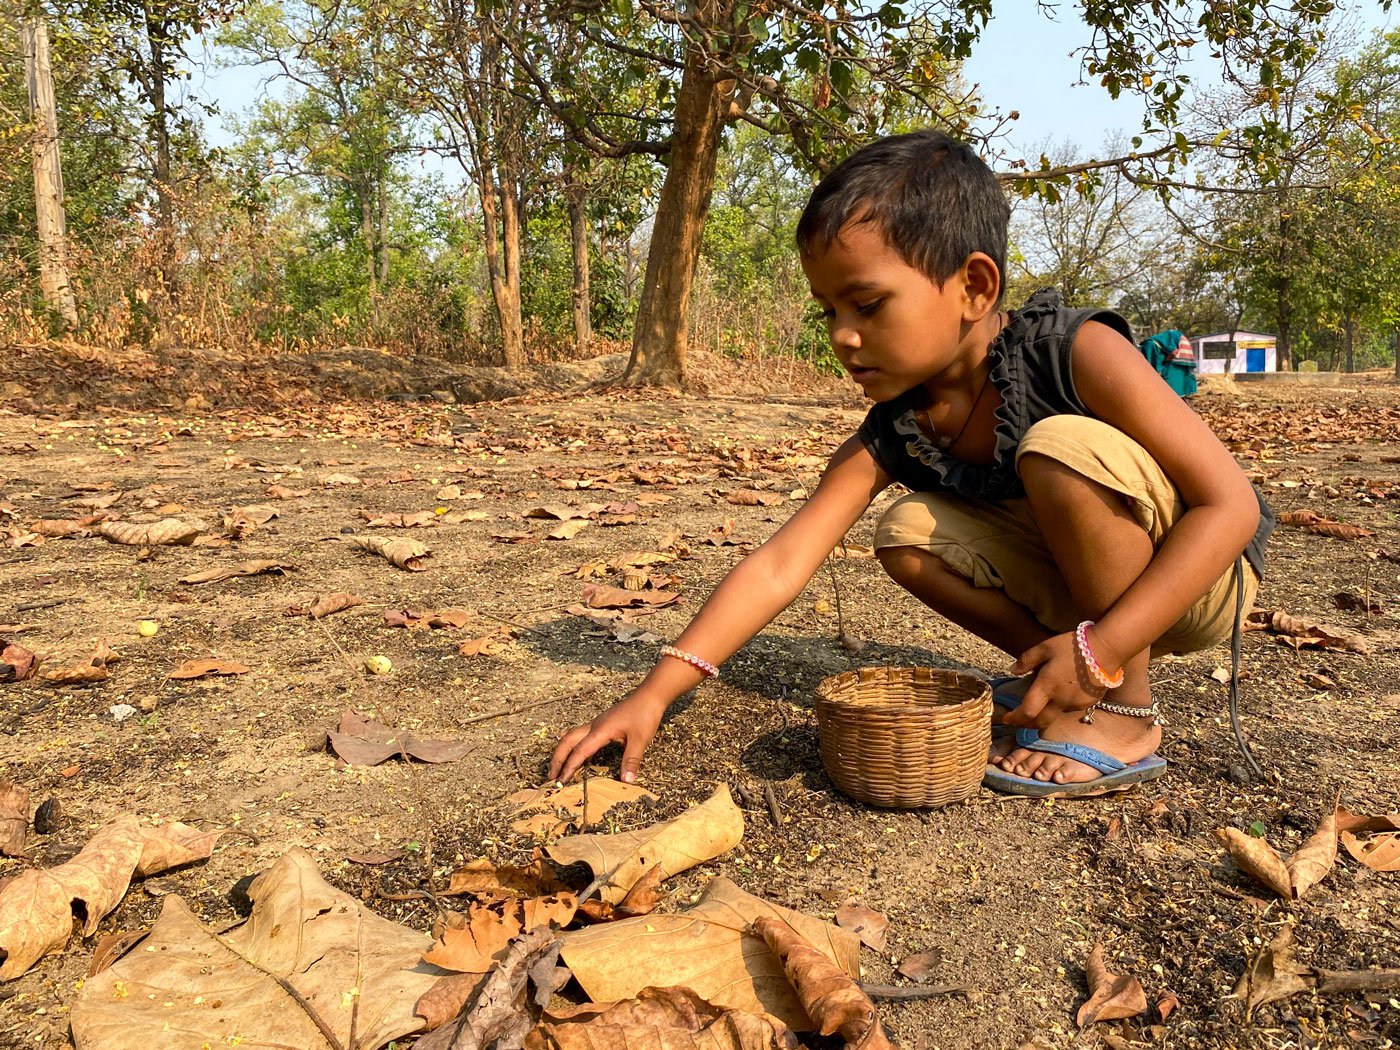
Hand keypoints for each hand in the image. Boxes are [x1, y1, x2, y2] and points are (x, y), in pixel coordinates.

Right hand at [546, 691, 667, 784]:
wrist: (650, 695)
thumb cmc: (645, 715)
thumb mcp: (640, 739)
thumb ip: (632, 760)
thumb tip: (627, 781)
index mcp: (600, 730)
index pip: (579, 752)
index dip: (569, 767)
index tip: (560, 782)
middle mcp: (594, 726)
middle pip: (567, 741)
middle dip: (557, 758)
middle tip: (550, 775)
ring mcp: (597, 724)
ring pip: (572, 737)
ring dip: (563, 751)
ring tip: (558, 768)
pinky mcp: (602, 724)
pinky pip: (582, 736)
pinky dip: (575, 747)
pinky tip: (578, 756)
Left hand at [1000, 631, 1104, 727]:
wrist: (1107, 650)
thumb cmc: (1073, 646)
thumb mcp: (1045, 647)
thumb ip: (1026, 660)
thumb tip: (1013, 670)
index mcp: (1047, 687)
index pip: (1027, 712)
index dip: (1014, 718)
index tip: (1005, 718)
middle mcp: (1060, 700)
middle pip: (1040, 722)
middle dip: (1026, 725)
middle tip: (1017, 721)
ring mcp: (1076, 704)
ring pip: (1055, 715)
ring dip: (1044, 714)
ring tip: (1039, 704)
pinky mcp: (1088, 703)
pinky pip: (1069, 709)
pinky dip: (1060, 707)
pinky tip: (1060, 695)